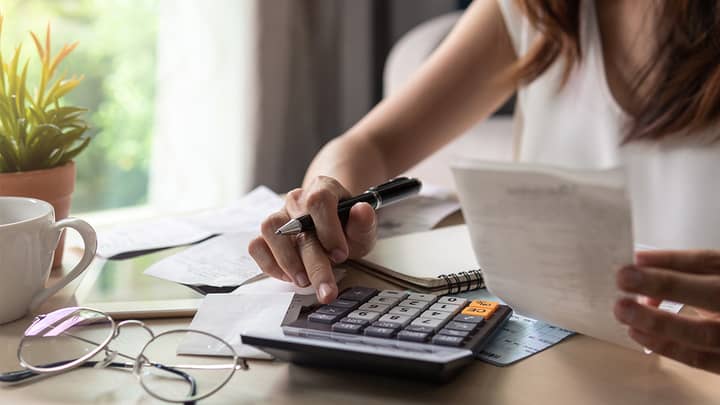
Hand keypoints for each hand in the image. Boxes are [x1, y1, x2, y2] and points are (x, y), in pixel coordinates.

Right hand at [248, 176, 376, 302]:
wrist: (332, 230)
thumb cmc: (346, 228)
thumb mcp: (362, 229)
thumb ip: (364, 222)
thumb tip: (361, 210)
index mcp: (323, 189)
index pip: (319, 200)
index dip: (329, 229)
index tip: (340, 255)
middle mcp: (297, 200)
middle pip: (297, 224)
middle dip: (314, 263)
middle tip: (326, 290)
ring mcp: (279, 215)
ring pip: (270, 230)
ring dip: (287, 261)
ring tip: (304, 281)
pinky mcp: (266, 235)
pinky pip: (257, 246)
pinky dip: (270, 264)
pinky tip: (289, 277)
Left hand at [614, 249, 719, 372]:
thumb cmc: (716, 296)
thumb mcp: (708, 277)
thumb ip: (681, 273)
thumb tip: (641, 269)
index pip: (707, 262)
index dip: (670, 260)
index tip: (636, 259)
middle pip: (711, 294)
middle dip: (665, 285)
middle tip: (624, 279)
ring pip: (703, 333)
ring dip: (658, 322)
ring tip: (624, 310)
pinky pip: (698, 359)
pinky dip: (665, 345)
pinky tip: (638, 333)